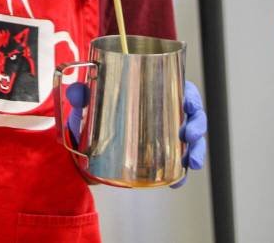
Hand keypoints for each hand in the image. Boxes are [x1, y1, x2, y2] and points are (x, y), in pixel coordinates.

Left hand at [65, 79, 207, 188]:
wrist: (87, 141)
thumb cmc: (96, 111)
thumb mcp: (90, 101)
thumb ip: (83, 95)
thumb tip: (76, 93)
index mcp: (157, 92)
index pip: (182, 90)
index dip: (192, 98)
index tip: (190, 105)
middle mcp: (166, 113)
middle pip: (192, 116)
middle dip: (198, 127)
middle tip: (190, 136)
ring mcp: (166, 136)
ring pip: (191, 142)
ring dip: (196, 151)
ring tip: (192, 163)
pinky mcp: (161, 157)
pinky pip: (177, 165)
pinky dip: (180, 174)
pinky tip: (178, 182)